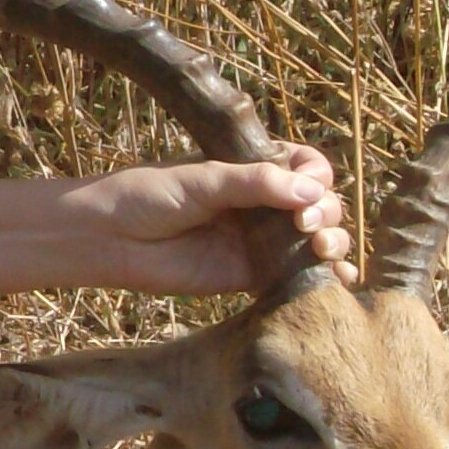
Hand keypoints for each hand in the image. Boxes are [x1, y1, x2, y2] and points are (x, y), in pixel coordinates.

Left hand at [71, 144, 353, 296]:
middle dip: (327, 213)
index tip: (308, 187)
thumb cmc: (147, 195)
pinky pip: (294, 277)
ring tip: (319, 249)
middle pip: (320, 204)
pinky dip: (324, 279)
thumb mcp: (202, 180)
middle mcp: (261, 203)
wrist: (109, 238)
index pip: (307, 166)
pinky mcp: (250, 276)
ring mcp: (258, 239)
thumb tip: (311, 192)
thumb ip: (253, 183)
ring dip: (333, 244)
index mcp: (251, 168)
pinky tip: (340, 282)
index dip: (318, 176)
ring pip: (315, 241)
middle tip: (307, 225)